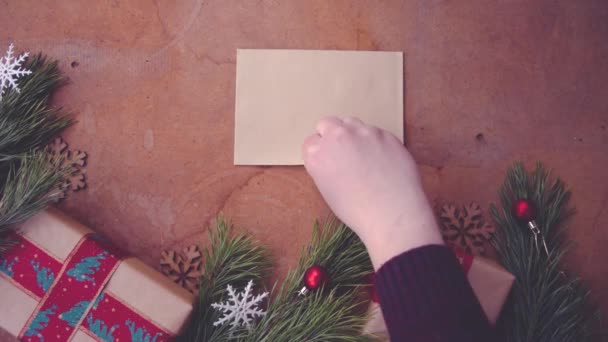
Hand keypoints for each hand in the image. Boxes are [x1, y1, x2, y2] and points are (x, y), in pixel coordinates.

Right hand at [302, 117, 442, 268]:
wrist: (392, 213)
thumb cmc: (357, 210)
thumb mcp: (328, 190)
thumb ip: (325, 166)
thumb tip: (334, 158)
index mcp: (317, 155)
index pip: (311, 141)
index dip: (320, 151)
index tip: (329, 160)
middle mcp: (337, 137)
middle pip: (328, 123)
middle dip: (332, 135)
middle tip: (343, 153)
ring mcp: (363, 132)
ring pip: (352, 123)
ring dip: (353, 134)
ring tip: (363, 156)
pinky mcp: (385, 133)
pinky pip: (375, 132)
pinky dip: (375, 142)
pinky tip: (383, 161)